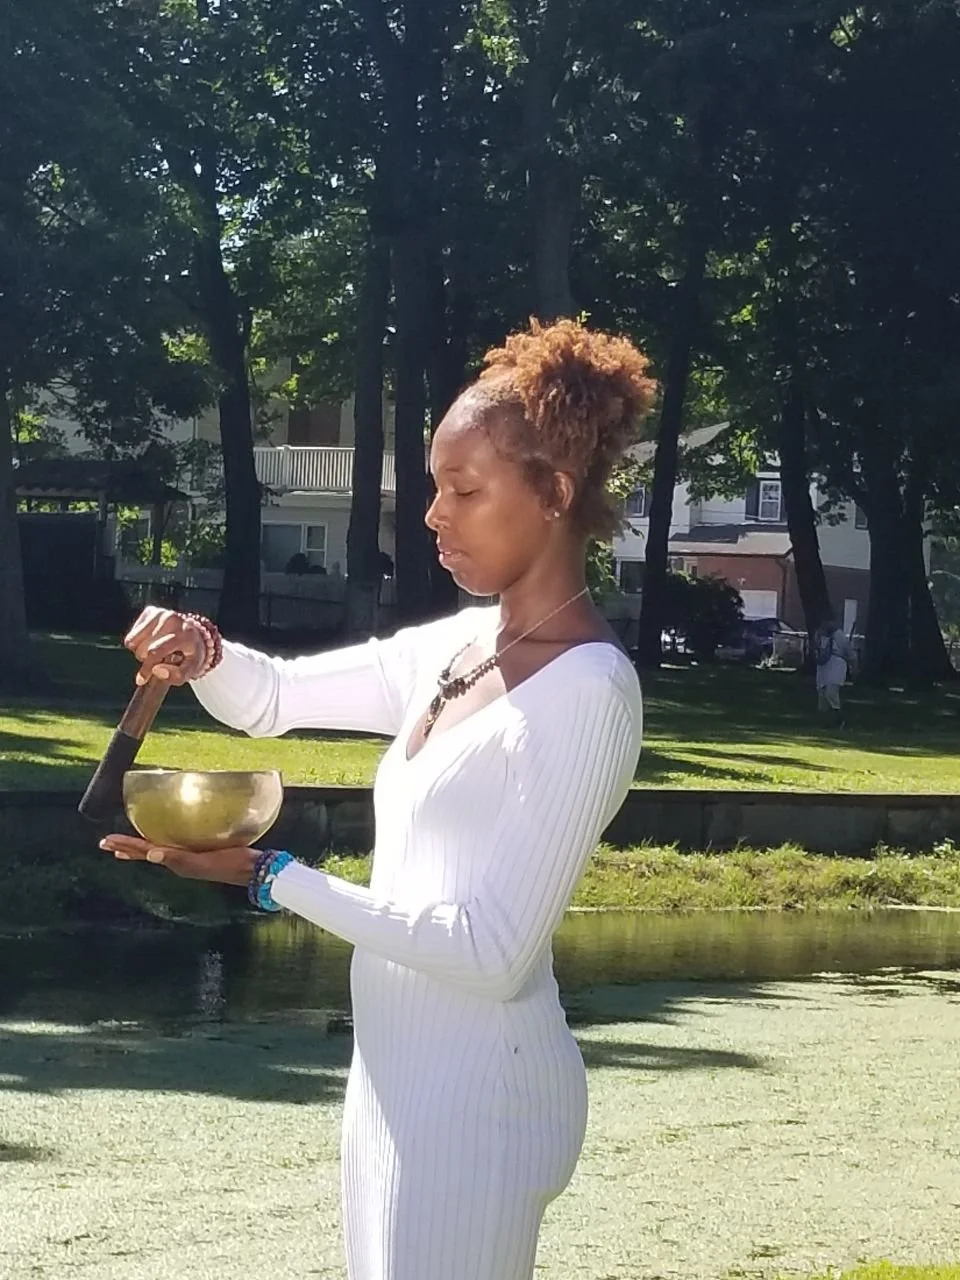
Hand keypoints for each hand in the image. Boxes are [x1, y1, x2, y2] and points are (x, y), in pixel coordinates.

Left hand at [100, 834, 257, 885]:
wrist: (252, 869)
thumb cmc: (229, 863)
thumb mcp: (202, 861)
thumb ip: (178, 858)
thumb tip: (151, 854)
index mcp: (175, 862)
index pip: (144, 852)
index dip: (126, 845)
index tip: (106, 840)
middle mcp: (178, 861)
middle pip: (146, 853)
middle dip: (125, 847)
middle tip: (105, 842)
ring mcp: (188, 858)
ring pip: (156, 851)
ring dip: (138, 848)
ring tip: (123, 847)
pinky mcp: (199, 853)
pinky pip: (172, 847)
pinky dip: (159, 843)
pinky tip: (164, 840)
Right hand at [124, 606, 207, 684]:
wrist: (193, 635)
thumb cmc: (190, 654)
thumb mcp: (190, 670)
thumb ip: (176, 676)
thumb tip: (156, 670)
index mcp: (184, 634)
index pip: (155, 652)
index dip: (146, 668)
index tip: (142, 680)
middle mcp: (172, 620)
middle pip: (142, 649)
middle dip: (147, 660)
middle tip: (160, 659)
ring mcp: (160, 613)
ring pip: (132, 641)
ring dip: (141, 651)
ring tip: (155, 650)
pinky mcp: (150, 611)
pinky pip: (131, 635)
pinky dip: (138, 643)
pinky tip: (151, 642)